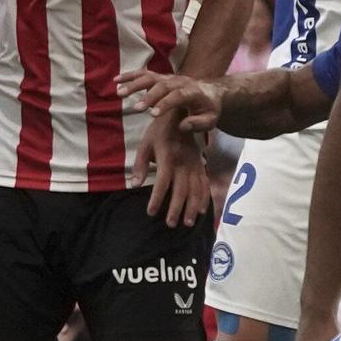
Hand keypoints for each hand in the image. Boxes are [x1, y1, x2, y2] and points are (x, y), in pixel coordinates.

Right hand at [117, 69, 223, 133]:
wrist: (210, 92)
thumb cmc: (209, 109)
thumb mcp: (211, 120)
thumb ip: (199, 124)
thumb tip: (182, 126)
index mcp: (192, 92)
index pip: (178, 96)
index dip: (165, 103)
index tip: (152, 114)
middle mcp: (179, 82)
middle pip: (162, 86)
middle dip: (148, 96)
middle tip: (136, 109)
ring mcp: (168, 78)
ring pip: (150, 77)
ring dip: (134, 84)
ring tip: (119, 93)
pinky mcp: (160, 77)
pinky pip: (144, 74)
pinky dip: (130, 76)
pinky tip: (116, 81)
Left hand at [135, 108, 211, 227]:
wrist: (181, 116)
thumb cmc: (158, 131)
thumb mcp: (145, 144)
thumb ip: (140, 165)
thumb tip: (134, 185)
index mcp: (167, 156)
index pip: (162, 182)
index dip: (156, 198)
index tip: (151, 212)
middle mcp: (184, 162)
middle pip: (181, 189)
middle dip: (176, 208)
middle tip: (170, 224)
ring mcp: (195, 164)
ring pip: (196, 189)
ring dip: (192, 207)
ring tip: (186, 223)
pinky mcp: (201, 165)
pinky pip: (205, 184)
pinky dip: (204, 198)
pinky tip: (201, 211)